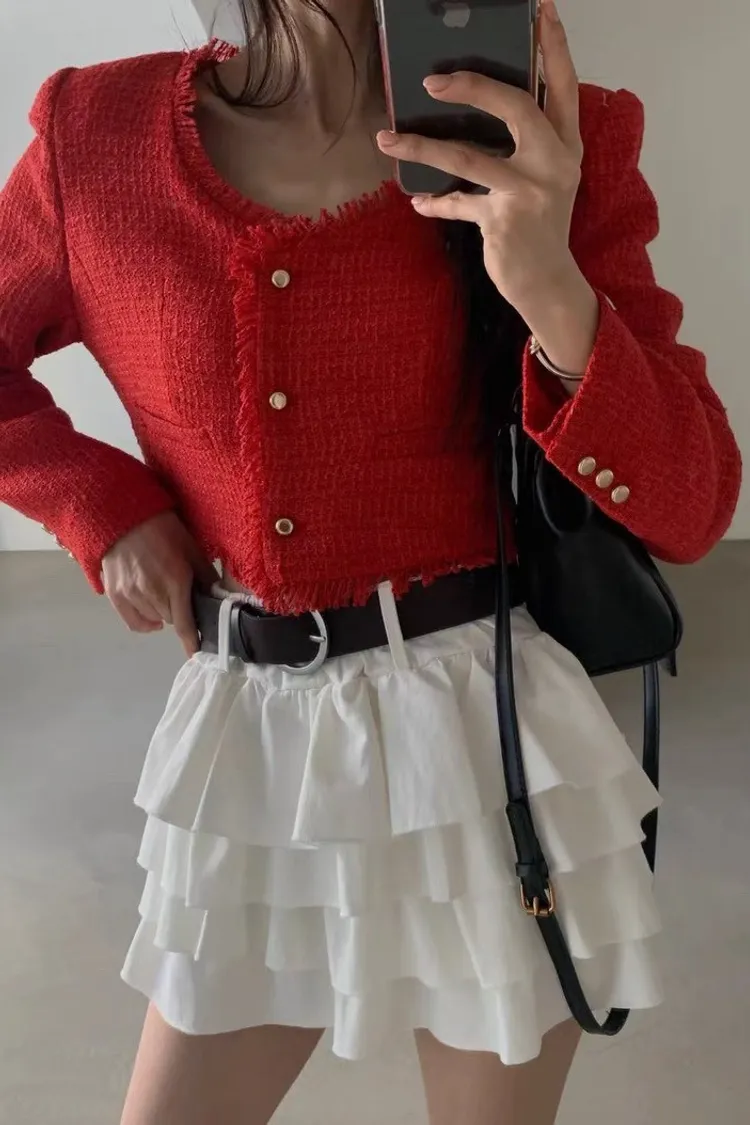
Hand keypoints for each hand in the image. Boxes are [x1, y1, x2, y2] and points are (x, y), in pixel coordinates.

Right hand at [101, 512, 217, 656]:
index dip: (192, 642)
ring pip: (154, 620)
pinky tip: (152, 615)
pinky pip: (133, 622)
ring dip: (163, 613)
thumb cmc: (164, 530)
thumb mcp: (192, 549)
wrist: (124, 517)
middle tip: (182, 596)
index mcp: (175, 581)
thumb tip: (218, 597)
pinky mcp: (115, 595)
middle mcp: (152, 593)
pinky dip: (145, 623)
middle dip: (180, 612)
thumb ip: (206, 576)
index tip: (198, 655)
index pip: (185, 624)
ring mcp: (131, 595)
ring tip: (164, 595)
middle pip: (171, 620)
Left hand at [376, 0, 583, 313]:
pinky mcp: (503, 221)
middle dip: (472, 85)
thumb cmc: (541, 226)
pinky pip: (457, 202)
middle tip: (431, 80)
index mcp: (567, 145)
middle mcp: (554, 163)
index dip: (553, 46)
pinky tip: (418, 201)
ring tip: (387, 137)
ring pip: (467, 155)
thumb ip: (525, 145)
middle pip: (515, 105)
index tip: (540, 9)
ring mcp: (529, 192)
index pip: (563, 85)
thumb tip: (475, 108)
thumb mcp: (545, 179)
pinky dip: (435, 202)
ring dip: (421, 145)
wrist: (548, 284)